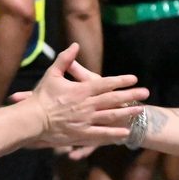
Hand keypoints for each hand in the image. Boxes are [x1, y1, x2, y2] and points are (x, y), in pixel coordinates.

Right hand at [31, 44, 146, 147]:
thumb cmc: (42, 97)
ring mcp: (86, 121)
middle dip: (131, 95)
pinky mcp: (82, 134)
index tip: (134, 78)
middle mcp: (87, 105)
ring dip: (127, 113)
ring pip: (111, 116)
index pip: (105, 83)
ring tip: (140, 110)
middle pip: (113, 99)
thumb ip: (65, 59)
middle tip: (145, 92)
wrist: (33, 120)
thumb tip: (74, 45)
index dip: (121, 80)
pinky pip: (101, 134)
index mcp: (81, 90)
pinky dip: (114, 134)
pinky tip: (125, 133)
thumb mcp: (52, 74)